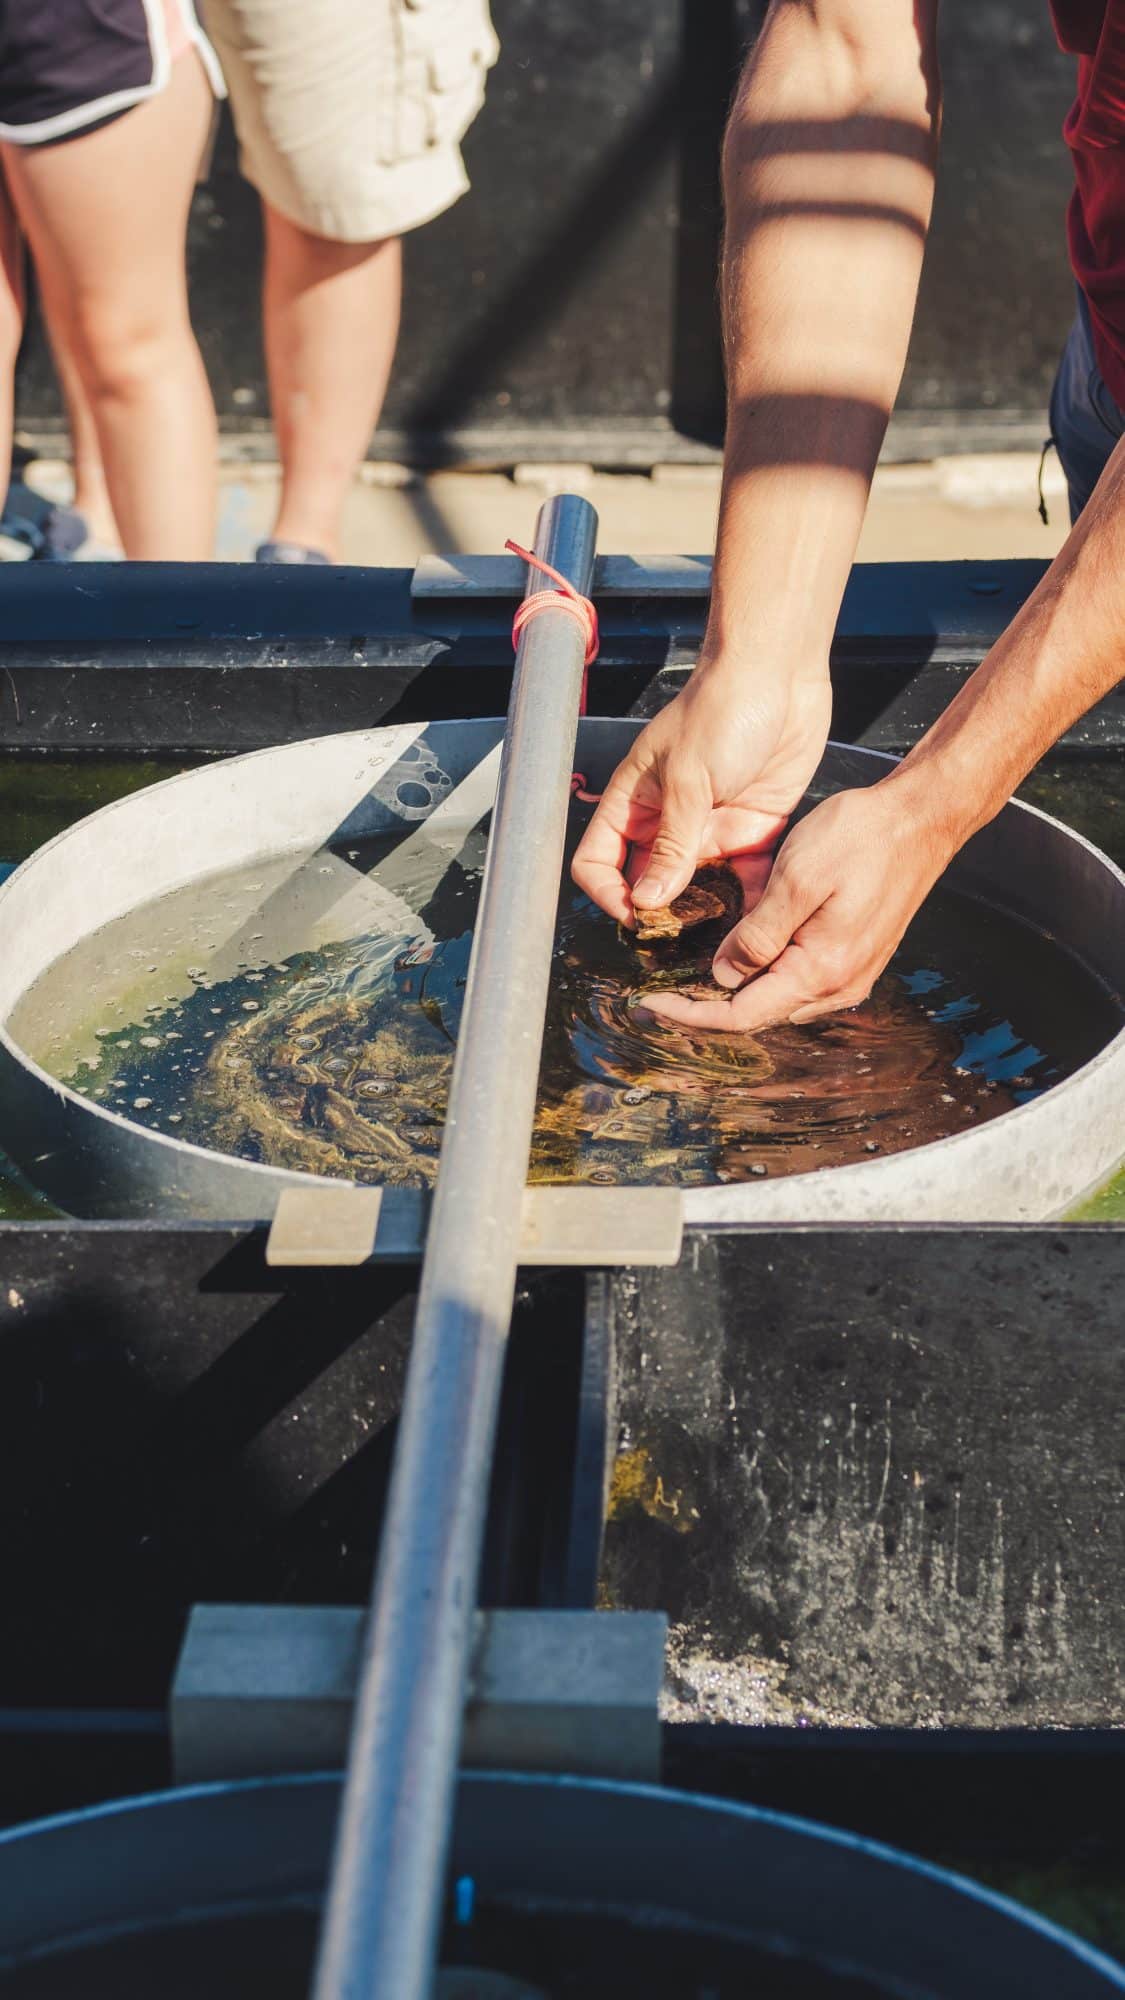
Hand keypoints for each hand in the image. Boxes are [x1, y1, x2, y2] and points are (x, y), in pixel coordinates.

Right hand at [571, 664, 832, 925]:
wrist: (781, 675)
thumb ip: (672, 844)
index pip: (599, 861)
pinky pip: (744, 880)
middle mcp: (669, 823)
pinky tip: (758, 921)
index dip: (608, 893)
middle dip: (661, 916)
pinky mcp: (752, 832)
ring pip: (697, 891)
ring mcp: (710, 830)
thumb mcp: (688, 778)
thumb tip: (647, 901)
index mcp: (634, 803)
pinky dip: (749, 903)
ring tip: (720, 943)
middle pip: (649, 885)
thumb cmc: (721, 709)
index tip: (635, 916)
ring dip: (705, 917)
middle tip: (680, 944)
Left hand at [636, 779, 953, 1032]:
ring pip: (779, 1000)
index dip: (691, 1015)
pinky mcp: (856, 959)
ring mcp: (851, 975)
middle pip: (759, 1014)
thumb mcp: (796, 879)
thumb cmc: (861, 838)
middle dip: (708, 1008)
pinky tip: (741, 957)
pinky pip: (799, 981)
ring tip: (690, 978)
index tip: (651, 1006)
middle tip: (660, 995)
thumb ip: (757, 936)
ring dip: (736, 994)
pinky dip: (764, 977)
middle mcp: (839, 985)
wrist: (923, 818)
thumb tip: (724, 977)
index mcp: (821, 970)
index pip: (741, 1015)